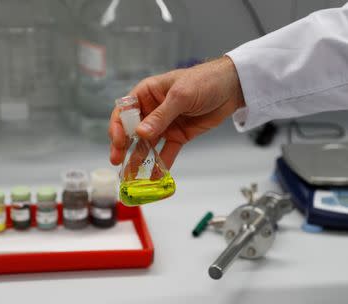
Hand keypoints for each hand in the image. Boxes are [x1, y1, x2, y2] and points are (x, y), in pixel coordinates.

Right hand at [109, 56, 244, 168]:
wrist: (232, 87)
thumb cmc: (205, 80)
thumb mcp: (181, 95)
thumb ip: (161, 115)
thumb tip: (141, 133)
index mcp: (147, 93)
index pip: (125, 111)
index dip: (117, 127)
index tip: (118, 142)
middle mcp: (152, 110)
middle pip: (132, 130)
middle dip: (123, 146)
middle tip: (117, 161)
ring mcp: (164, 124)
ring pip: (147, 144)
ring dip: (139, 159)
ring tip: (131, 176)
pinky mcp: (178, 135)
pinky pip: (166, 151)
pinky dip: (160, 163)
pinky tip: (154, 176)